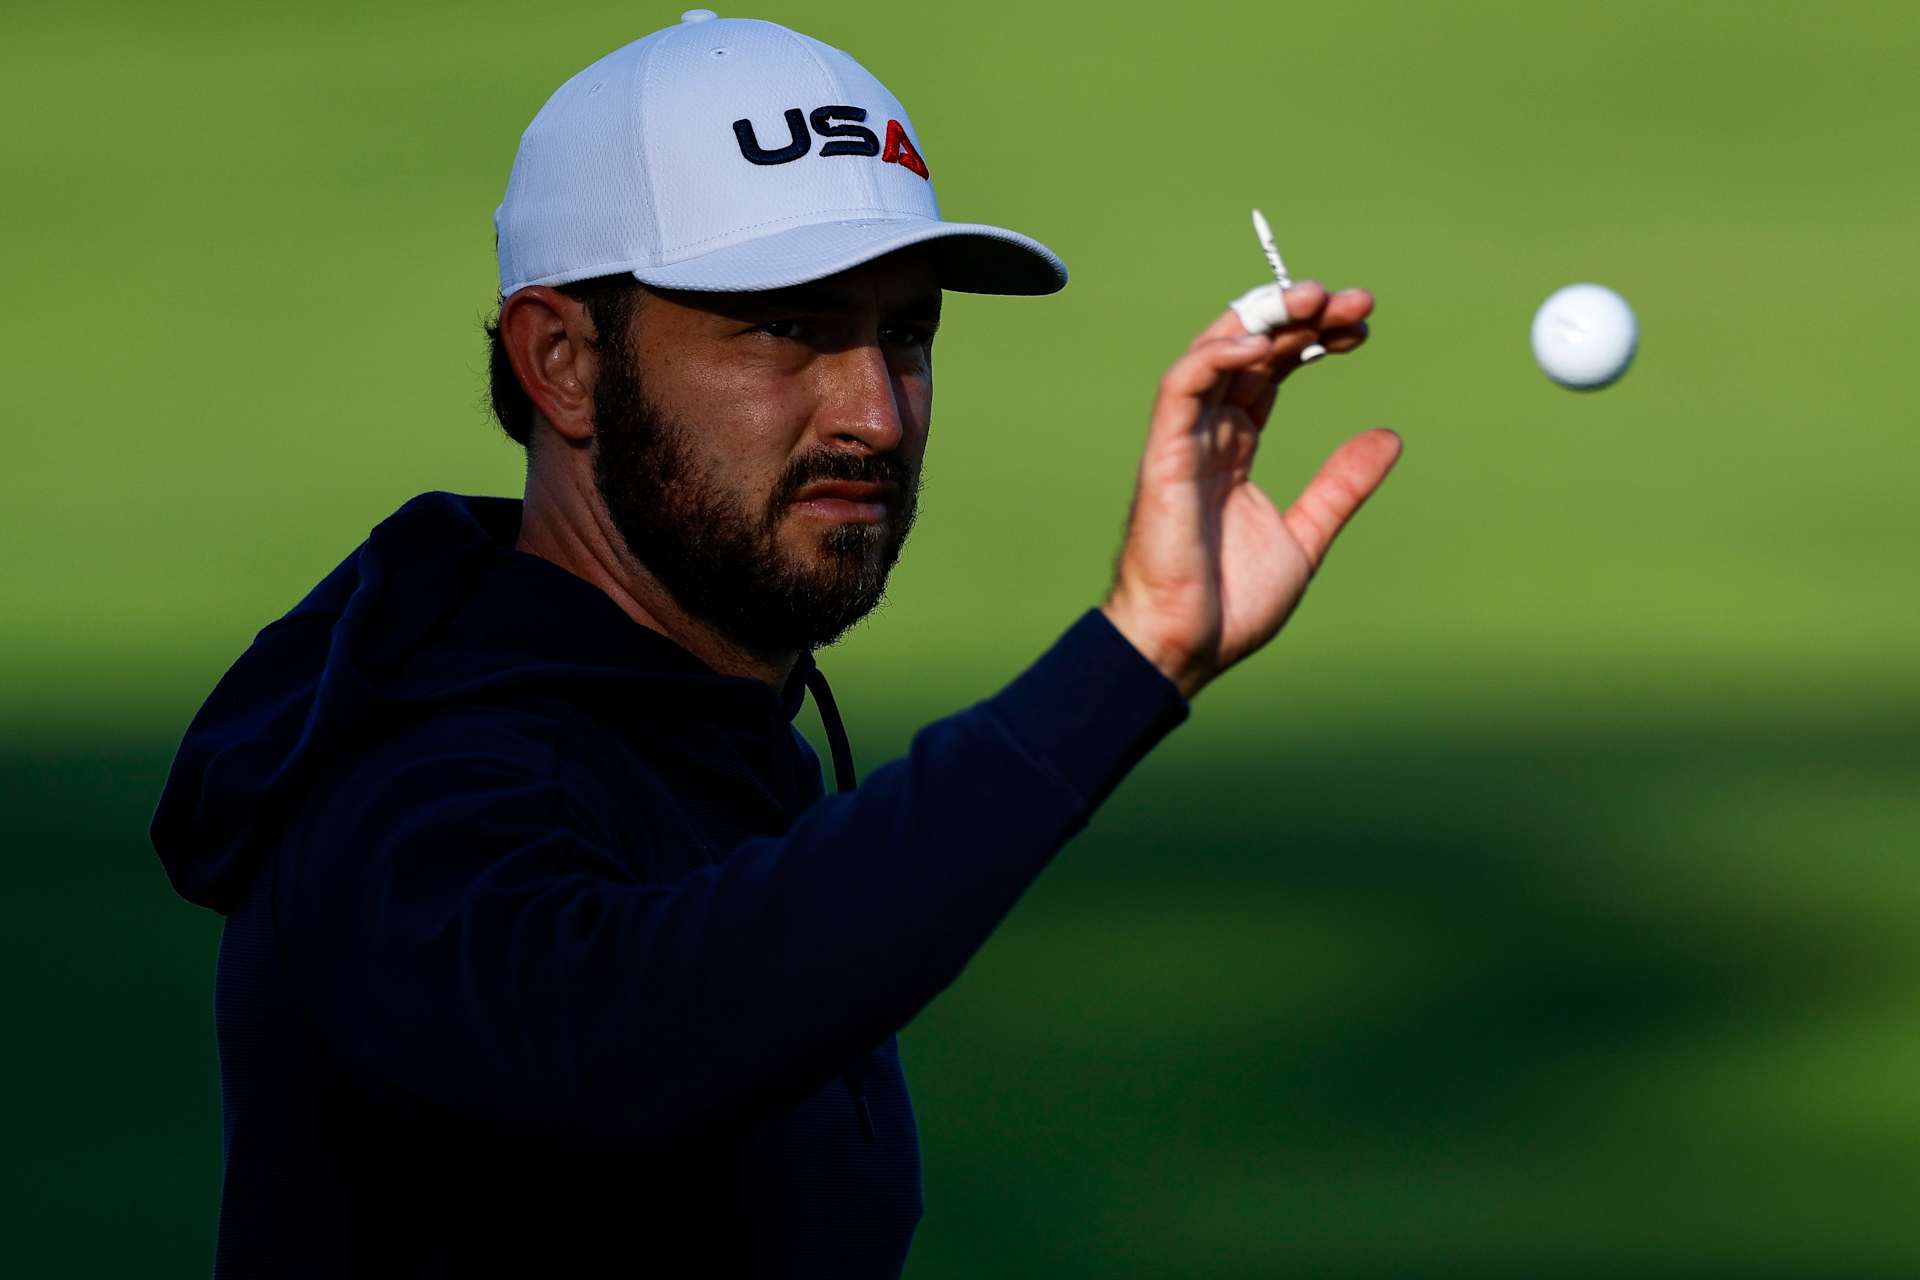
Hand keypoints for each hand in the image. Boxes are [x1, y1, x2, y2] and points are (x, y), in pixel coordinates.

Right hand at [1100, 281, 1400, 698]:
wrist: (1186, 647)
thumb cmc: (1230, 604)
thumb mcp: (1305, 536)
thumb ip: (1339, 486)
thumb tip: (1388, 437)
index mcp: (1234, 450)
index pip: (1271, 372)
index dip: (1313, 339)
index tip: (1361, 328)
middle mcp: (1207, 435)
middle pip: (1249, 350)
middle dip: (1300, 315)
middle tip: (1356, 301)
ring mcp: (1183, 442)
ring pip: (1214, 353)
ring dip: (1263, 317)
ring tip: (1315, 298)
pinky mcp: (1164, 457)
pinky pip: (1181, 388)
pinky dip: (1216, 356)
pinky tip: (1261, 343)